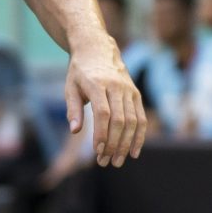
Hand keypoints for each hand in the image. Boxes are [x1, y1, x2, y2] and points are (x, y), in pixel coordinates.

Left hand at [65, 44, 145, 166]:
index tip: (97, 151)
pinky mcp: (136, 95)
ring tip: (117, 161)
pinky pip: (141, 118)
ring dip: (126, 144)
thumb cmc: (80, 72)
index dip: (102, 133)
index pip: (103, 113)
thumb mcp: (70, 87)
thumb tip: (75, 131)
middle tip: (105, 162)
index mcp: (97, 84)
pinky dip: (139, 136)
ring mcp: (129, 91)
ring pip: (133, 121)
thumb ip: (73, 109)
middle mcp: (117, 87)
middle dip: (114, 143)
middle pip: (120, 120)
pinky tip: (134, 152)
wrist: (98, 50)